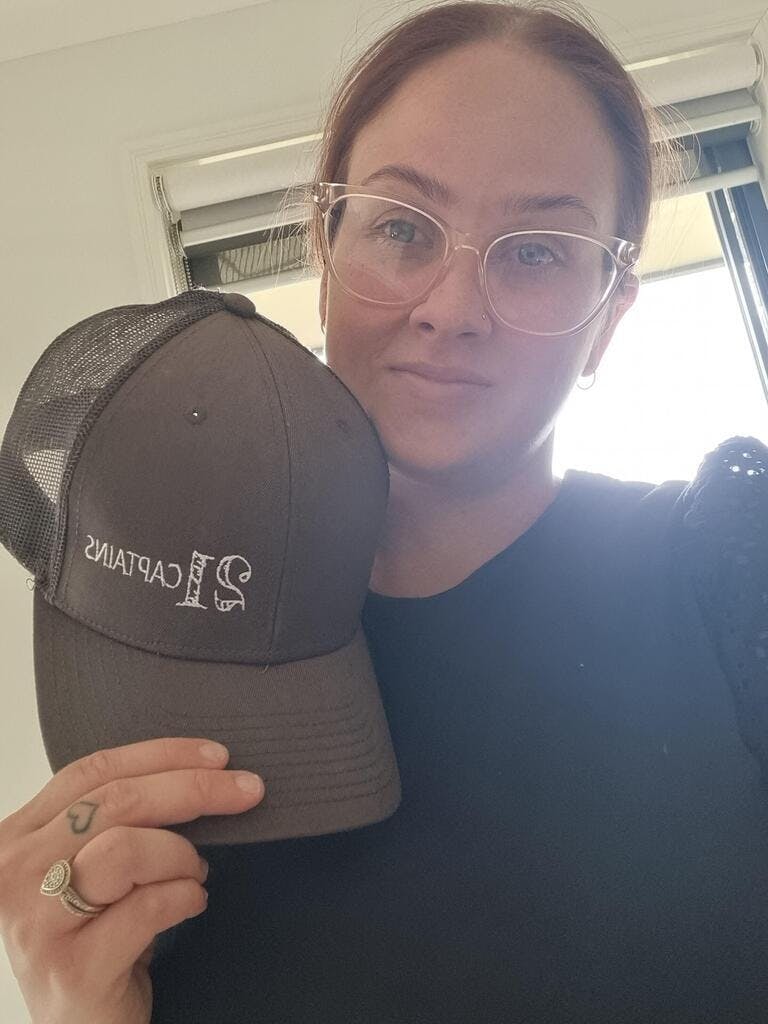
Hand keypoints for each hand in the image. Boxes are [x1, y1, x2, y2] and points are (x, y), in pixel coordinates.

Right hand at [0, 737, 264, 1023]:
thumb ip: (118, 818)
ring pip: (126, 848)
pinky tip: (190, 904)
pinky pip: (148, 907)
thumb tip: (205, 769)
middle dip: (193, 789)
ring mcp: (37, 923)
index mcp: (17, 836)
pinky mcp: (72, 968)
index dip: (161, 754)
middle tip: (247, 792)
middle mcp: (13, 874)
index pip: (92, 772)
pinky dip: (185, 897)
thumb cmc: (97, 937)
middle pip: (116, 801)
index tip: (219, 755)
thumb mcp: (94, 866)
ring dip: (180, 856)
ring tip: (193, 874)